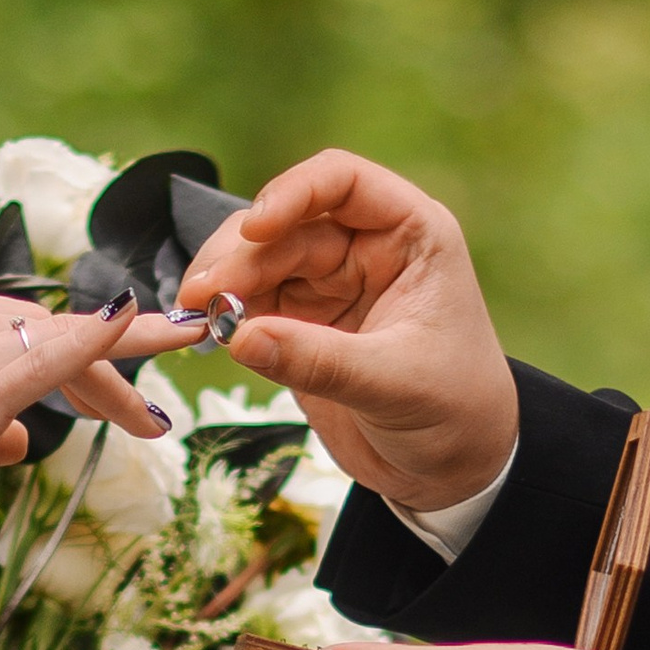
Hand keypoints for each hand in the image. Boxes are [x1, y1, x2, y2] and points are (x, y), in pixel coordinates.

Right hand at [0, 287, 202, 549]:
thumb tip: (20, 438)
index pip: (22, 325)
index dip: (79, 349)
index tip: (120, 370)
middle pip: (52, 334)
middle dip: (108, 377)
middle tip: (147, 417)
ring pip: (63, 350)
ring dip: (117, 385)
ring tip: (152, 422)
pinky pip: (48, 355)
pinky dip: (99, 336)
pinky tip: (137, 323)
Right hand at [178, 150, 515, 510]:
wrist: (454, 467)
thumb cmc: (455, 412)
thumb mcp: (395, 385)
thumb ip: (318, 360)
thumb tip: (239, 338)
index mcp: (411, 236)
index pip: (344, 182)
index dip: (294, 192)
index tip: (255, 229)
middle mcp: (366, 247)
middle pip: (287, 225)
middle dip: (241, 256)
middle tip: (203, 297)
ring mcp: (329, 283)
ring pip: (259, 259)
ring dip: (222, 280)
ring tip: (194, 314)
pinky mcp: (299, 321)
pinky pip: (250, 301)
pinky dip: (223, 312)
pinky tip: (205, 330)